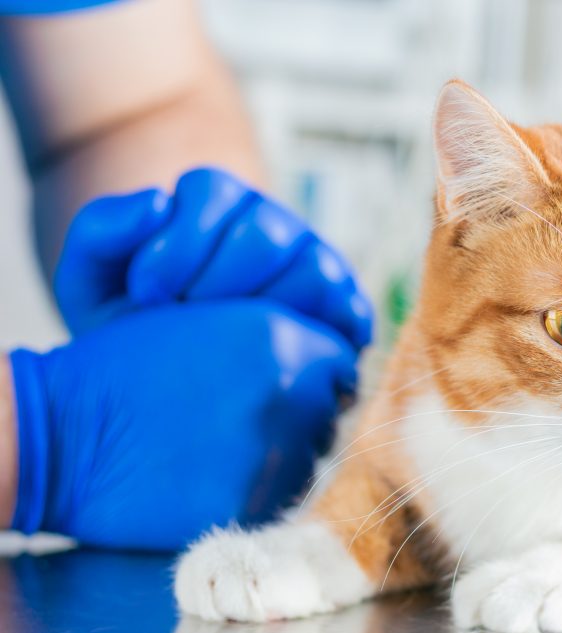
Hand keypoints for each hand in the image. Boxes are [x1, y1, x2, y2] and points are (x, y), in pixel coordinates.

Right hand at [7, 300, 355, 550]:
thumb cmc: (129, 367)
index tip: (294, 386)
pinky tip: (211, 476)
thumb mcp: (209, 321)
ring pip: (308, 461)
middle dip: (301, 415)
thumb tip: (336, 369)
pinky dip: (256, 492)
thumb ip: (279, 339)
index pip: (342, 364)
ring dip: (282, 456)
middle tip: (246, 419)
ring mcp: (275, 456)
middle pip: (328, 414)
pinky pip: (277, 500)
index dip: (319, 375)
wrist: (65, 432)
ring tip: (223, 448)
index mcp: (282, 341)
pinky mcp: (251, 508)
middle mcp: (291, 397)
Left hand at [54, 167, 372, 350]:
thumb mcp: (92, 286)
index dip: (179, 244)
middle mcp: (274, 226)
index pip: (213, 191)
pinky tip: (281, 358)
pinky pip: (349, 311)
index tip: (147, 296)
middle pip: (267, 230)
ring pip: (314, 268)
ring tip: (228, 345)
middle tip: (186, 321)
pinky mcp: (345, 312)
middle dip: (219, 280)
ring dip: (267, 310)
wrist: (170, 393)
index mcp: (217, 204)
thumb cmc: (132, 333)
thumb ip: (101, 232)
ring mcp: (316, 266)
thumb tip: (158, 203)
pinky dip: (321, 332)